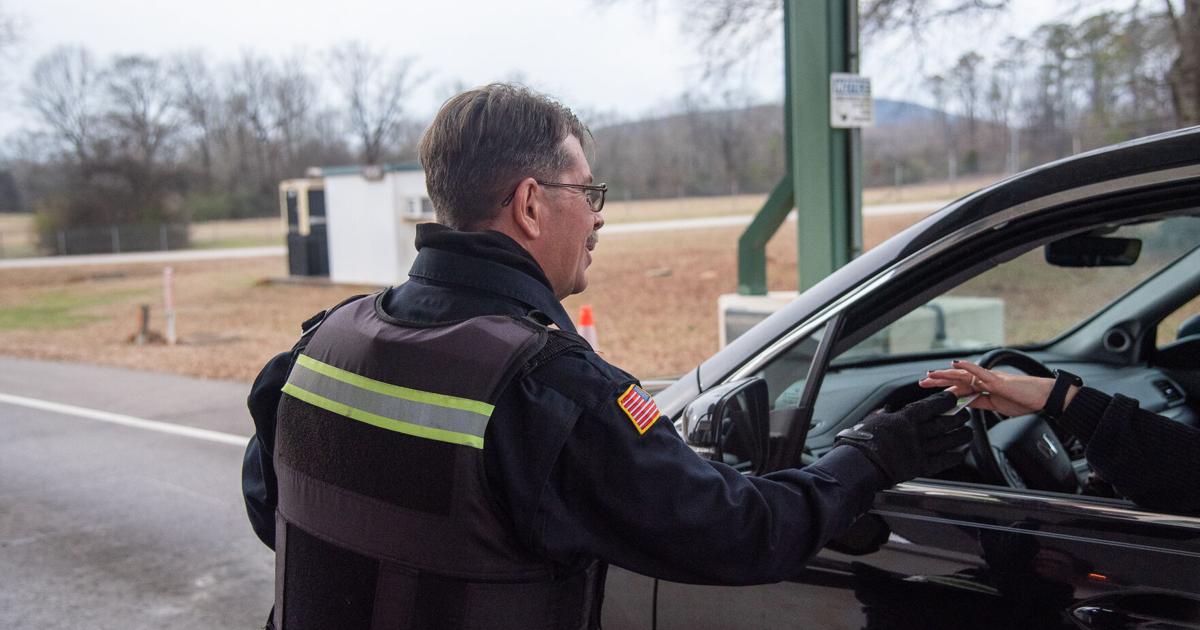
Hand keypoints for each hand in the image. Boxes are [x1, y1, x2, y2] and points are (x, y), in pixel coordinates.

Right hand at [834, 390, 972, 486]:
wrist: (858, 464)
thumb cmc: (860, 441)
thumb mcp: (872, 420)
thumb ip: (885, 415)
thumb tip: (887, 411)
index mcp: (904, 419)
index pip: (931, 406)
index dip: (945, 400)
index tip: (952, 397)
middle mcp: (915, 433)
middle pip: (945, 422)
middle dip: (959, 416)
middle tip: (965, 414)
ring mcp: (919, 451)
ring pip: (949, 440)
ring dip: (962, 435)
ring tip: (968, 431)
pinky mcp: (920, 467)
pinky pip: (944, 461)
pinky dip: (955, 456)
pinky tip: (961, 452)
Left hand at [918, 360, 1070, 416]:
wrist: (1044, 398)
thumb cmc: (1024, 400)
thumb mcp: (996, 405)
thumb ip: (980, 402)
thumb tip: (966, 403)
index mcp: (984, 387)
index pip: (960, 387)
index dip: (944, 389)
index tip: (930, 391)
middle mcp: (985, 380)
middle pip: (957, 379)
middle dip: (939, 381)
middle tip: (922, 382)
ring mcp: (991, 379)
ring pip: (964, 375)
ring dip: (946, 374)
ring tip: (931, 374)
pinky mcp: (998, 380)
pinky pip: (980, 373)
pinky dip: (968, 367)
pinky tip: (956, 364)